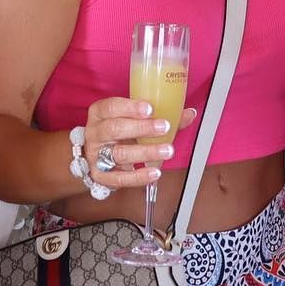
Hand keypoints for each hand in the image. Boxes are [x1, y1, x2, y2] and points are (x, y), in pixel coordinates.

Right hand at [79, 97, 197, 189]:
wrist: (96, 154)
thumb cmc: (119, 131)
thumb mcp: (134, 119)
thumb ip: (161, 115)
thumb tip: (189, 114)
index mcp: (100, 113)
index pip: (111, 107)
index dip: (130, 107)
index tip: (150, 109)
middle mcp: (95, 133)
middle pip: (115, 129)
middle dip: (141, 128)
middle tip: (164, 128)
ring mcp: (96, 155)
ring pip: (119, 153)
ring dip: (145, 152)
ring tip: (166, 151)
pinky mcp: (101, 176)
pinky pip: (120, 178)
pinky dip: (139, 176)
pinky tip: (155, 172)